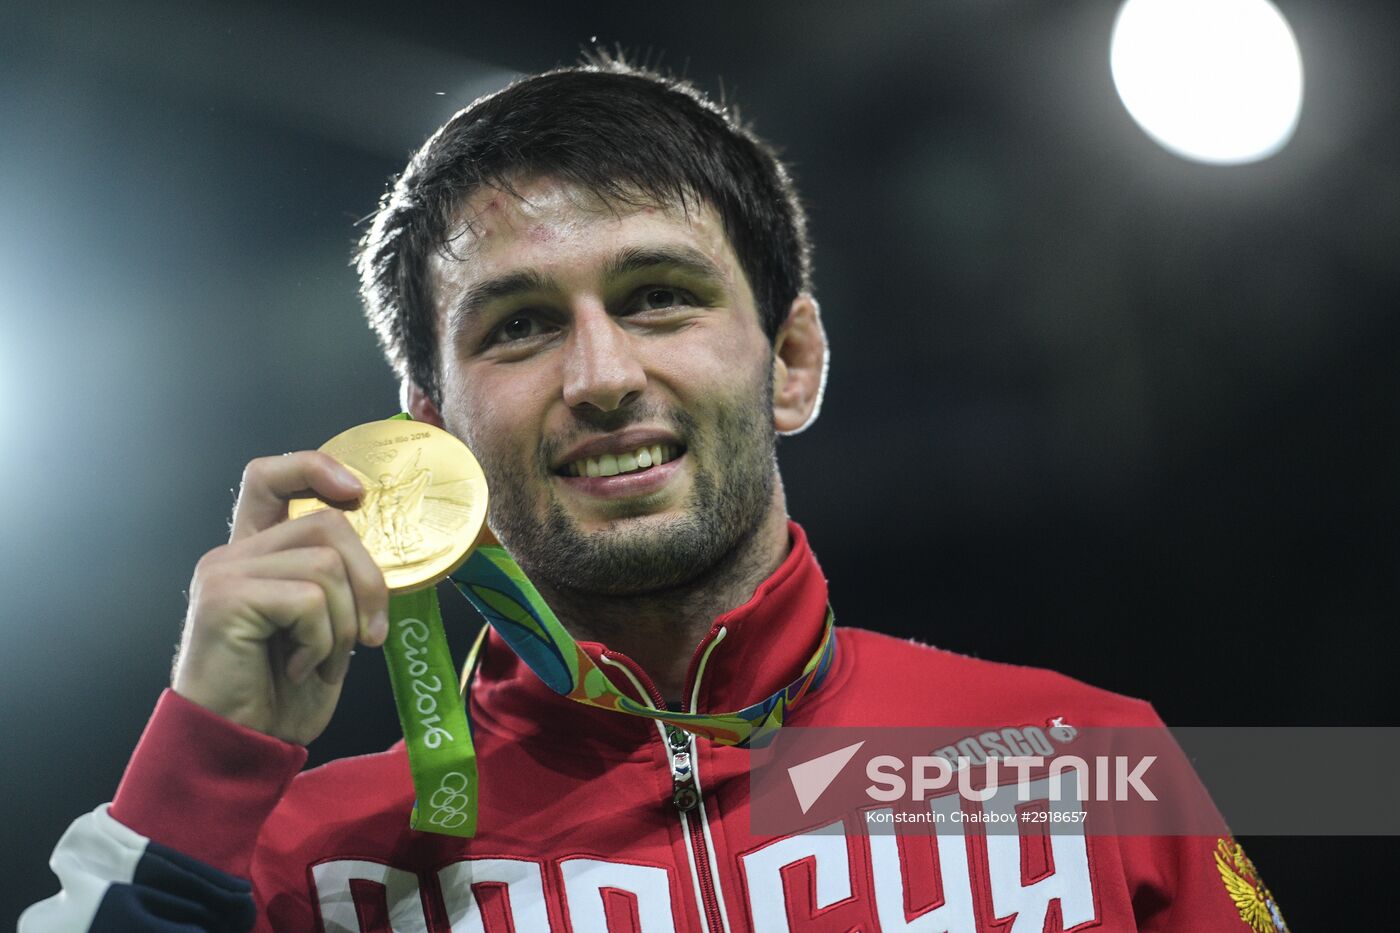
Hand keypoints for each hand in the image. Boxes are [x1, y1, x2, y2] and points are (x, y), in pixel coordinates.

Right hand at [172, 452, 388, 743]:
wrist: (240, 746)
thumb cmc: (281, 693)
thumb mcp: (326, 627)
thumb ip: (338, 580)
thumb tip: (390, 555)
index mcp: (255, 553)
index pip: (270, 476)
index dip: (315, 467)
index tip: (358, 492)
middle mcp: (233, 554)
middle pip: (328, 523)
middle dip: (369, 581)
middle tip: (370, 636)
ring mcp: (224, 573)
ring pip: (326, 565)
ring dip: (343, 624)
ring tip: (320, 660)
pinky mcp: (224, 599)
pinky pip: (309, 600)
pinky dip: (321, 642)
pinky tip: (297, 668)